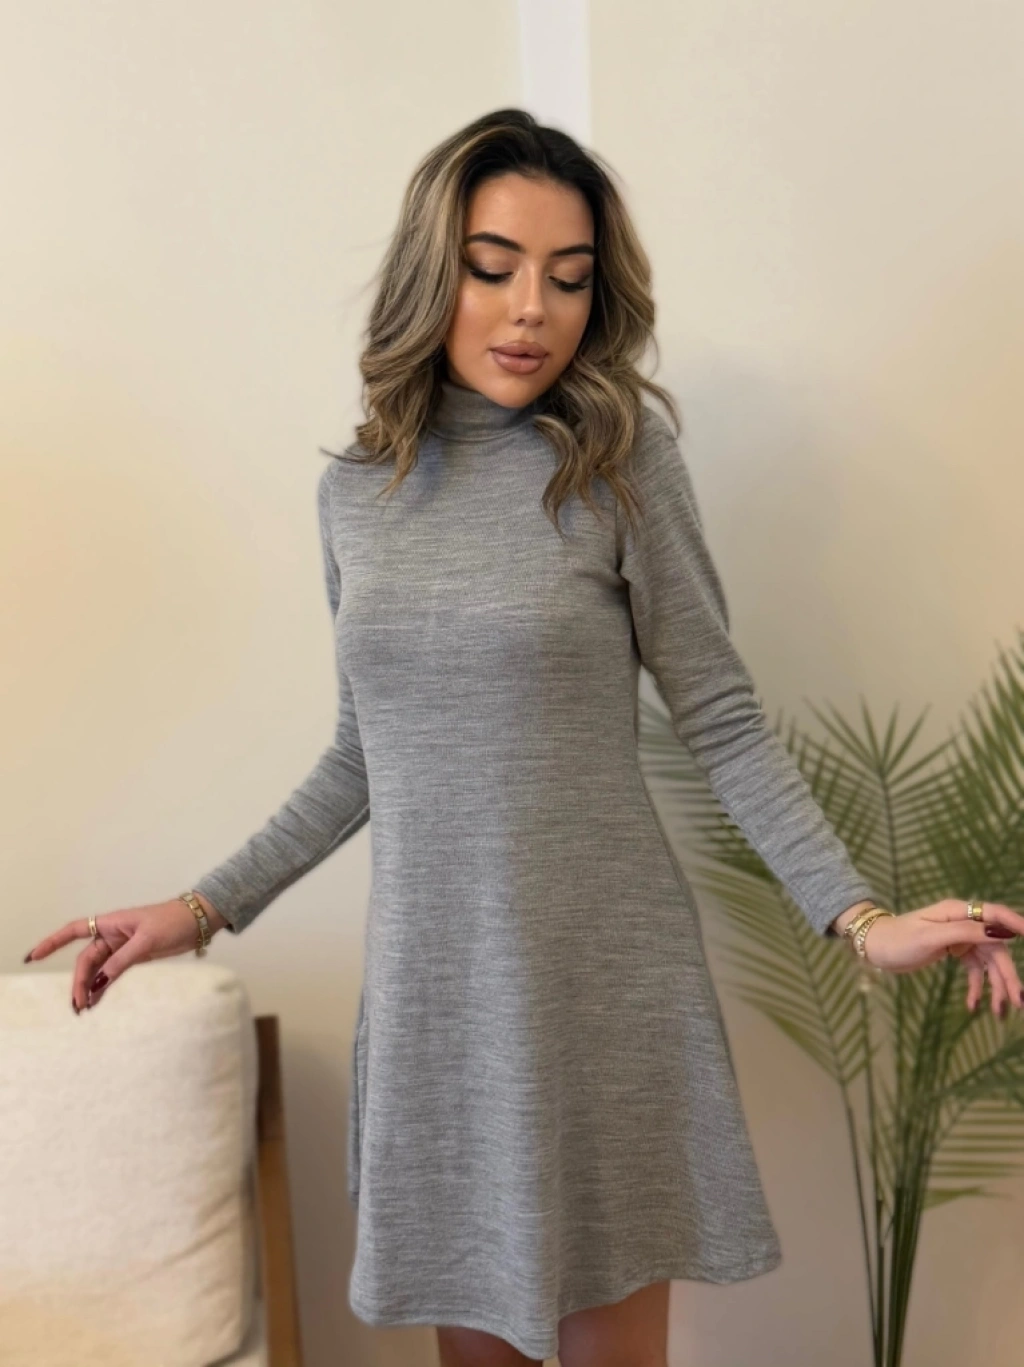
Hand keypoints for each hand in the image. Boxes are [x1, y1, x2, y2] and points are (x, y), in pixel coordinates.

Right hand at [23, 893, 228, 1013]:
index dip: (53, 942)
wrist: (198, 921)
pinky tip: (96, 1001)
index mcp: (111, 923)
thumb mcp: (147, 941)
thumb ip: (122, 961)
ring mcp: (122, 947)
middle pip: (86, 959)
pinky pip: (111, 973)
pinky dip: (103, 986)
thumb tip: (99, 982)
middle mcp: (112, 934)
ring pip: (97, 969)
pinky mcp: (133, 957)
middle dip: (79, 981)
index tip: (34, 957)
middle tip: (78, 1005)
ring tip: (82, 1008)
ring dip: (89, 987)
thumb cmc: (173, 922)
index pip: (74, 930)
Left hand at [861, 899, 1023, 1015]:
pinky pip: (973, 970)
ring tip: (999, 1012)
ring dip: (995, 987)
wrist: (874, 947)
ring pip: (987, 963)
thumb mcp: (930, 937)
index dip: (1015, 924)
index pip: (994, 914)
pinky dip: (976, 987)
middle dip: (1008, 975)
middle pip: (995, 948)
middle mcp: (963, 923)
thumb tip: (999, 931)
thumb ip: (965, 932)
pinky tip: (975, 1006)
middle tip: (1018, 1002)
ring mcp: (959, 939)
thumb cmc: (898, 938)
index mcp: (957, 912)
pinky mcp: (954, 952)